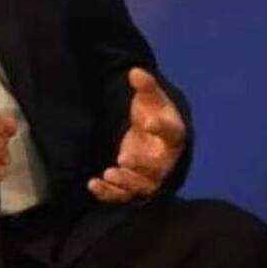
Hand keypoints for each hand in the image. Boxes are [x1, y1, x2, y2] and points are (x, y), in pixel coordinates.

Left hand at [88, 67, 185, 202]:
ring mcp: (149, 176)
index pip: (172, 133)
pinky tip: (93, 183)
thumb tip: (134, 72)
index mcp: (173, 136)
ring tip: (108, 173)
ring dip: (125, 183)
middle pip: (157, 169)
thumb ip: (145, 86)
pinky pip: (123, 195)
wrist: (152, 133)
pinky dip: (108, 193)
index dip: (162, 128)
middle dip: (141, 166)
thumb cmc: (154, 114)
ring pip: (141, 187)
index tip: (149, 123)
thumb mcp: (151, 97)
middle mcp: (164, 160)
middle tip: (123, 158)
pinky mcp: (132, 185)